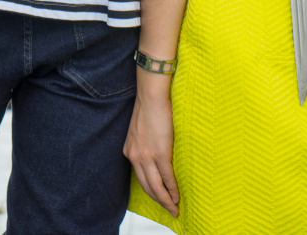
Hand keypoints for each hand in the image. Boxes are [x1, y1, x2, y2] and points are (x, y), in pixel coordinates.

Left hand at [124, 87, 179, 216]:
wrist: (151, 96)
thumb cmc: (149, 108)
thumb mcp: (139, 130)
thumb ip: (144, 145)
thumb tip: (155, 154)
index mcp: (129, 151)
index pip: (139, 177)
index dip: (150, 190)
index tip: (159, 197)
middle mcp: (135, 156)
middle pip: (146, 186)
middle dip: (158, 200)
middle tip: (169, 209)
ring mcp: (147, 156)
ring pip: (156, 186)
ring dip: (165, 200)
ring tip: (174, 208)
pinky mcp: (160, 153)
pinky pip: (166, 176)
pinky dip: (172, 189)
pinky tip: (177, 196)